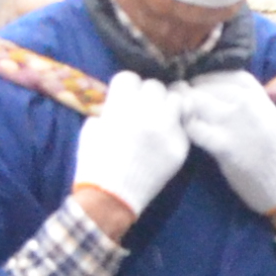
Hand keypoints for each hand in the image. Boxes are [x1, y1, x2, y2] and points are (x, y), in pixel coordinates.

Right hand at [67, 75, 188, 238]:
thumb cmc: (94, 163)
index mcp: (121, 106)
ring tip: (159, 119)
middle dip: (147, 95)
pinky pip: (184, 127)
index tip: (126, 97)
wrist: (111, 198)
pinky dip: (175, 130)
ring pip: (177, 100)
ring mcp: (167, 129)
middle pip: (155, 86)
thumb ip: (109, 110)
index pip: (131, 77)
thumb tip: (121, 101)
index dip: (127, 87)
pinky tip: (164, 139)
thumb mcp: (92, 129)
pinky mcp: (180, 147)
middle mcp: (147, 113)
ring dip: (167, 106)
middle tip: (143, 109)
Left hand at [178, 73, 275, 215]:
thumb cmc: (272, 150)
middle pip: (207, 88)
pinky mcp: (224, 145)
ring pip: (197, 103)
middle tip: (182, 104)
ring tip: (182, 117)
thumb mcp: (268, 115)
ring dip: (184, 108)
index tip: (198, 87)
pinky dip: (187, 127)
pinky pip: (195, 129)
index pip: (227, 77)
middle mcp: (247, 104)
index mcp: (258, 96)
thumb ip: (248, 100)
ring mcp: (235, 123)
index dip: (208, 80)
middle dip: (191, 94)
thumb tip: (219, 88)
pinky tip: (187, 132)